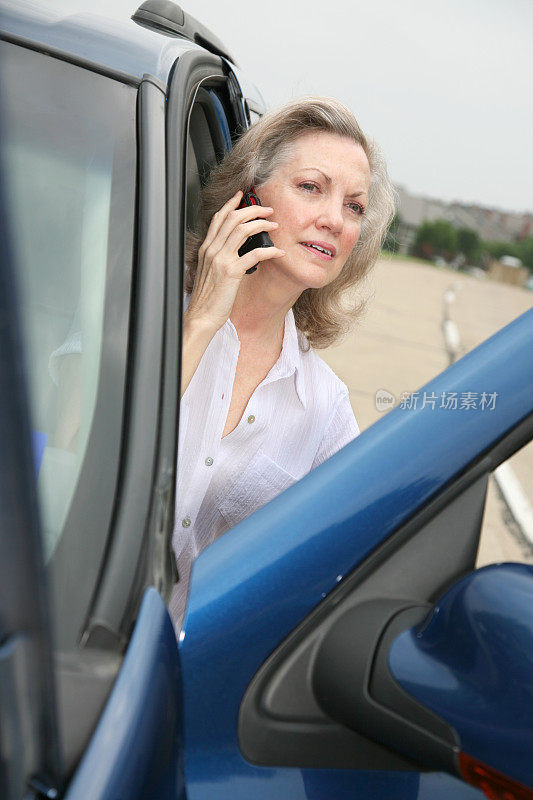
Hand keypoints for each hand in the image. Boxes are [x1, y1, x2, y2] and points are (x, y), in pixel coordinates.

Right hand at [185, 190, 284, 333]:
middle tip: (268, 211)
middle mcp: (212, 250)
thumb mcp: (210, 271)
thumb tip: (237, 249)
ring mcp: (221, 259)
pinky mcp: (232, 272)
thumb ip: (220, 257)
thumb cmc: (208, 297)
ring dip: (262, 224)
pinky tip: (278, 252)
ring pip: (243, 230)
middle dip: (253, 210)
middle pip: (233, 218)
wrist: (202, 315)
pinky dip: (270, 250)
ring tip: (274, 226)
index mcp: (206, 249)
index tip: (242, 196)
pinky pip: (255, 253)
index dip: (231, 204)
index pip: (218, 218)